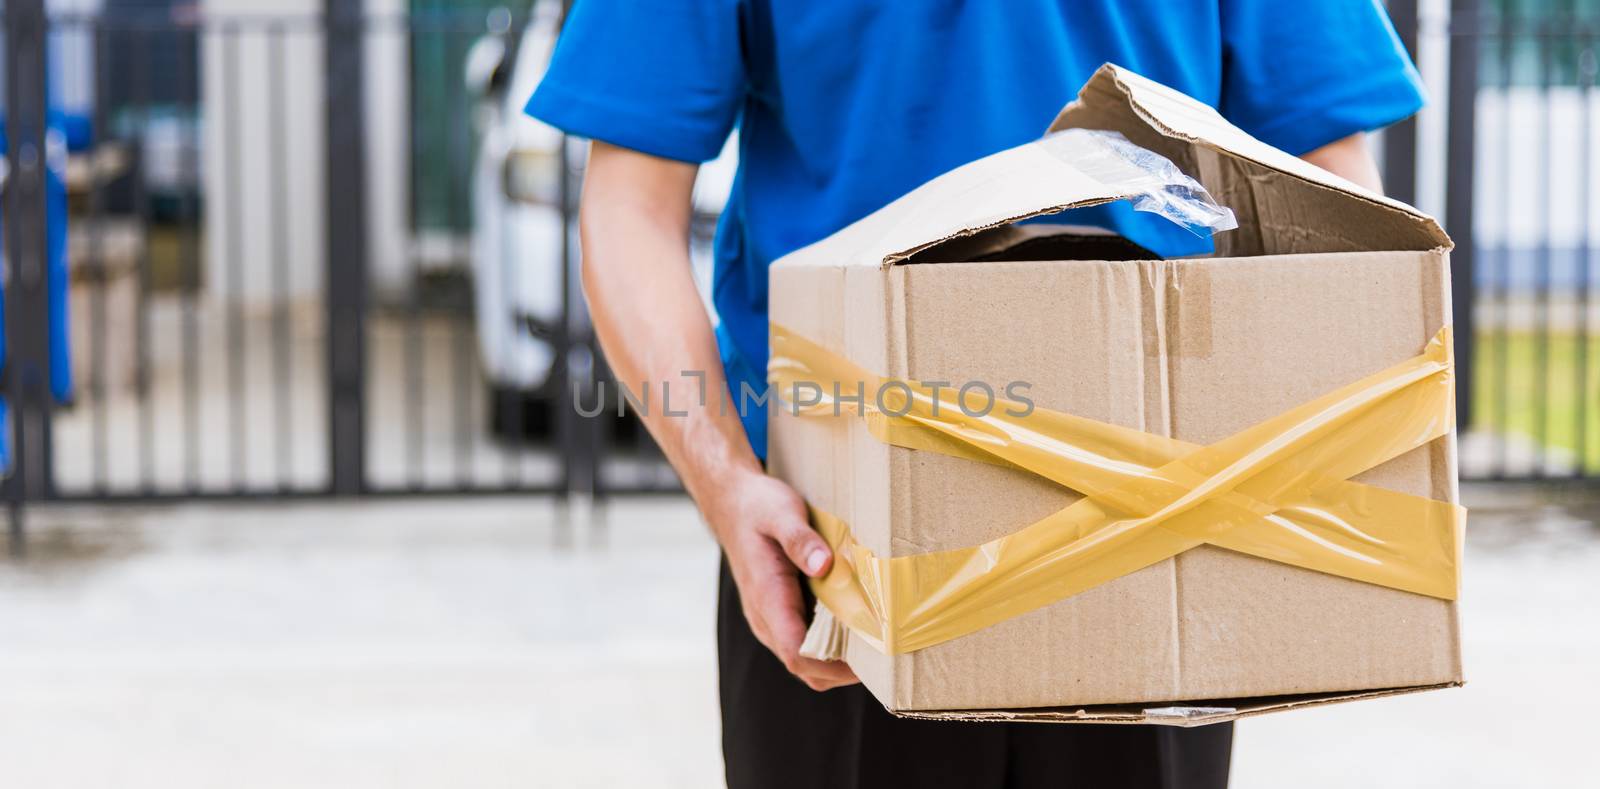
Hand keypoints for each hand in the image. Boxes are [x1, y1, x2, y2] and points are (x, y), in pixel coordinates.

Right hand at [705, 470, 858, 690]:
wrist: (732, 504)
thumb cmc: (758, 507)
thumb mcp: (781, 512)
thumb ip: (800, 540)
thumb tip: (824, 565)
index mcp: (767, 598)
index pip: (797, 653)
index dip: (834, 666)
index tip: (870, 657)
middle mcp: (765, 617)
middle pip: (805, 667)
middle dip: (843, 670)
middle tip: (883, 652)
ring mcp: (769, 619)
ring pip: (805, 660)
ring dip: (838, 660)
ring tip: (874, 640)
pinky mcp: (777, 614)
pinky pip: (803, 642)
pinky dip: (830, 644)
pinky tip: (855, 623)